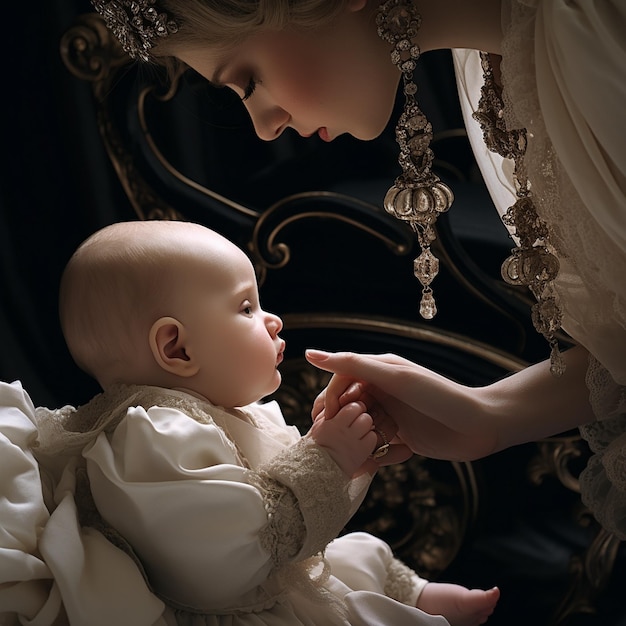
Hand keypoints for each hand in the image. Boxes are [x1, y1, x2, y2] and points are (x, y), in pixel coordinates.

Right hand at [306, 349, 498, 461]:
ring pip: (359, 430)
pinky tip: (391, 457)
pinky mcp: (402, 437)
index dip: (330, 400)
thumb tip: (310, 353)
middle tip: (343, 440)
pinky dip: (378, 456)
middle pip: (346, 408)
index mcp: (378, 371)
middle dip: (343, 424)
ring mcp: (391, 415)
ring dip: (361, 441)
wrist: (481, 425)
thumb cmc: (439, 395)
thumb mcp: (394, 377)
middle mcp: (382, 391)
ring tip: (373, 448)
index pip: (339, 382)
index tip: (327, 419)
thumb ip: (353, 365)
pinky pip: (377, 448)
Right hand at [307, 400, 378, 477]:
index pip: (353, 406)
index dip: (355, 408)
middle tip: (356, 423)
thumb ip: (331, 408)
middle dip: (362, 416)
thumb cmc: (319, 443)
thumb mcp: (320, 423)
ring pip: (369, 425)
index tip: (351, 413)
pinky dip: (369, 439)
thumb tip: (345, 397)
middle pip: (364, 414)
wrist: (318, 469)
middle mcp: (344, 431)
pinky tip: (361, 442)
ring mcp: (354, 442)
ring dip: (366, 427)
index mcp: (333, 422)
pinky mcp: (361, 453)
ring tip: (358, 433)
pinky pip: (372, 438)